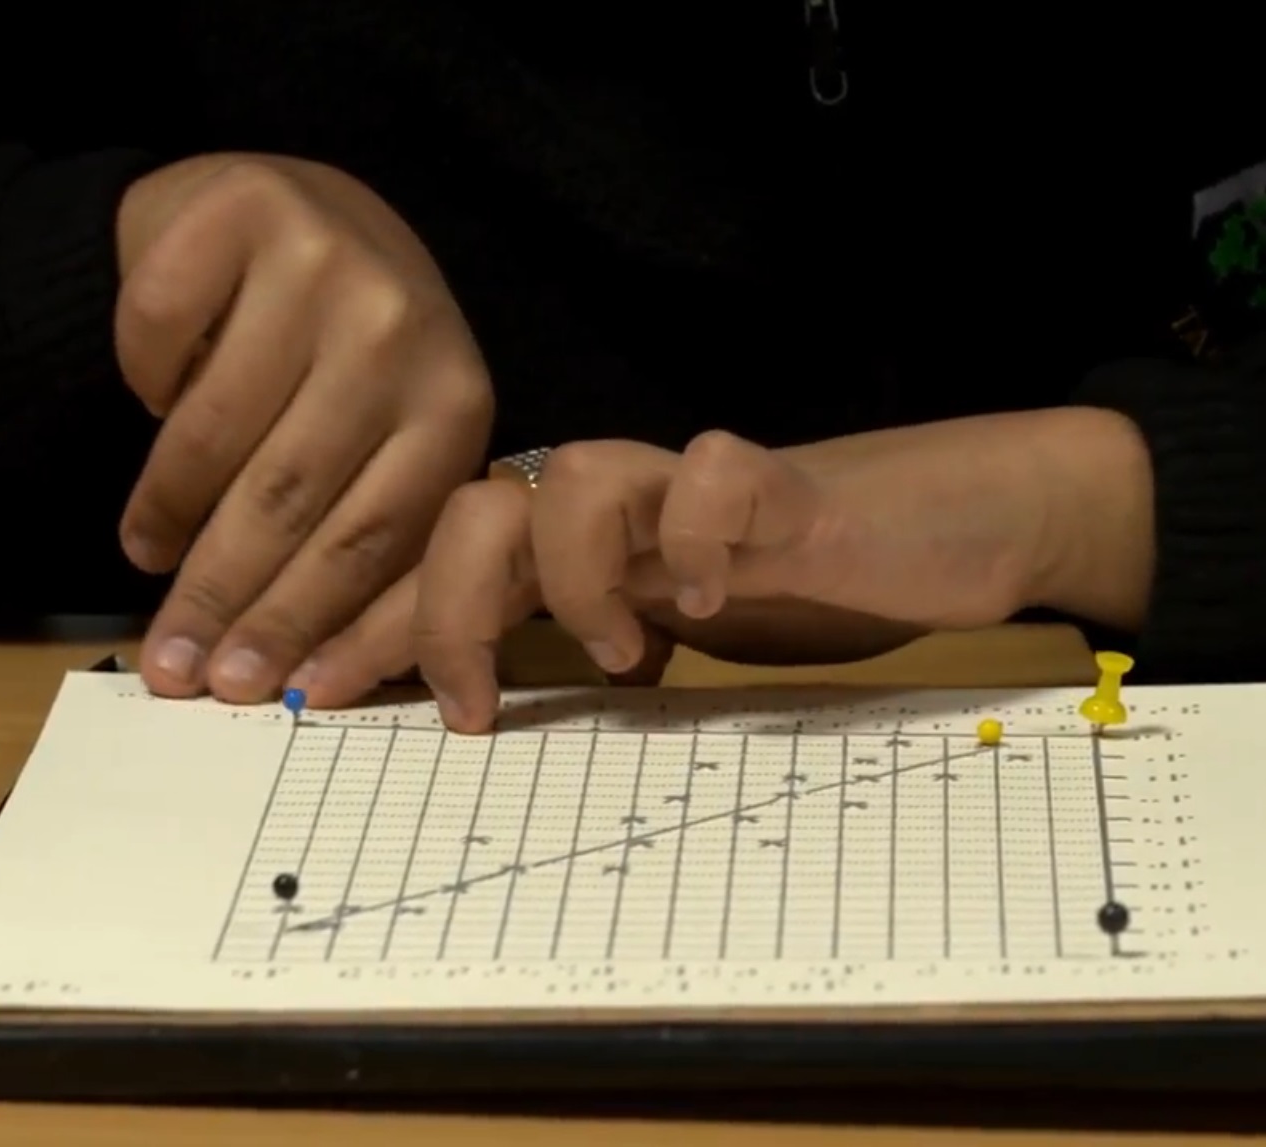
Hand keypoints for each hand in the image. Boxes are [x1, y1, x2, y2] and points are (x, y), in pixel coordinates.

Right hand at [112, 153, 492, 703]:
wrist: (296, 208)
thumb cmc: (346, 353)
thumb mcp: (391, 436)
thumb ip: (368, 534)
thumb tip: (309, 678)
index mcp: (456, 404)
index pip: (374, 537)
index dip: (301, 618)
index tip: (246, 684)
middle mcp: (402, 330)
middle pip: (293, 495)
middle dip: (225, 592)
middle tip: (173, 662)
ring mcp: (323, 263)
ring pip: (215, 427)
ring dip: (169, 505)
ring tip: (146, 550)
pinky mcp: (240, 209)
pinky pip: (158, 334)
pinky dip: (144, 380)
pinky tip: (152, 403)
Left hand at [294, 408, 1154, 731]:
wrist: (954, 519)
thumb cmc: (820, 586)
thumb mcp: (694, 643)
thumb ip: (608, 658)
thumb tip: (494, 720)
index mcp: (597, 549)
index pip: (451, 563)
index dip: (373, 620)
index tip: (310, 695)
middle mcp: (630, 510)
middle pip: (477, 507)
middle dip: (425, 607)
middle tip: (443, 707)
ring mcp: (700, 493)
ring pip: (573, 474)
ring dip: (570, 576)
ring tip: (620, 652)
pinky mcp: (788, 487)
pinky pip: (717, 476)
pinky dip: (700, 534)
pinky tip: (717, 599)